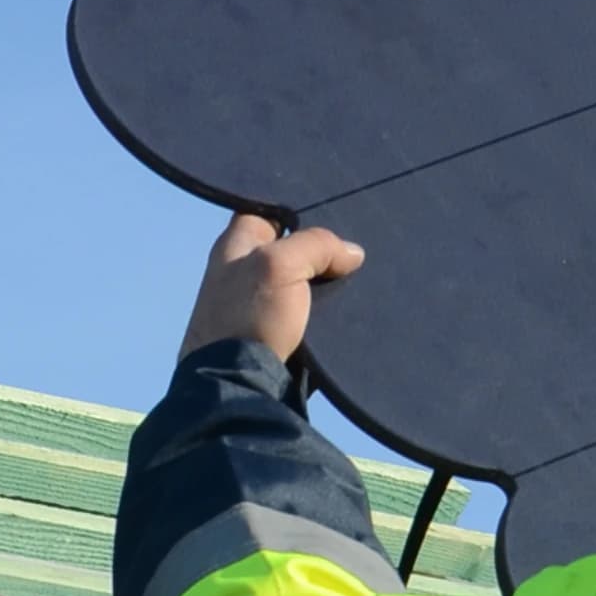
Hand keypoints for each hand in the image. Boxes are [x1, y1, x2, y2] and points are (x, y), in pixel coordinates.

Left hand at [177, 214, 365, 361]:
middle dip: (319, 249)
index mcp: (234, 246)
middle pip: (289, 248)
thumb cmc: (248, 318)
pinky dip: (325, 313)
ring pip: (302, 282)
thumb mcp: (280, 265)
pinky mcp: (275, 337)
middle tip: (354, 248)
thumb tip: (351, 253)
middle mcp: (242, 272)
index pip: (266, 211)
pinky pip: (306, 314)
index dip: (296, 208)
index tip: (332, 210)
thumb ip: (315, 245)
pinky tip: (349, 311)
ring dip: (326, 284)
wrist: (238, 387)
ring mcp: (257, 307)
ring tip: (361, 278)